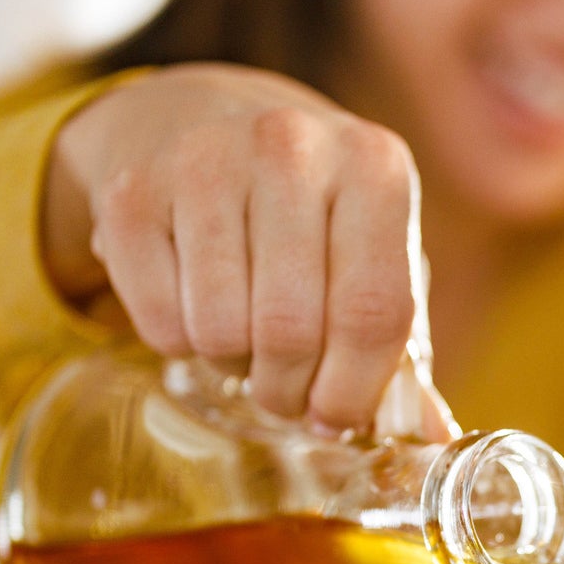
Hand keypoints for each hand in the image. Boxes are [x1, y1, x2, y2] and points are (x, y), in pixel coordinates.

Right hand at [43, 63, 454, 436]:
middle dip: (290, 389)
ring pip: (221, 330)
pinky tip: (198, 310)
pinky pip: (160, 321)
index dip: (356, 389)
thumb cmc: (309, 214)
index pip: (374, 312)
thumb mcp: (371, 256)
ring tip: (246, 342)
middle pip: (292, 330)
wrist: (202, 121)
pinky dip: (179, 343)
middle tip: (287, 393)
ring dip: (234, 365)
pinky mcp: (131, 192)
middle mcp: (291, 147)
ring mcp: (204, 160)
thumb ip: (401, 349)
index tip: (337, 418)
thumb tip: (432, 442)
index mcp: (374, 166)